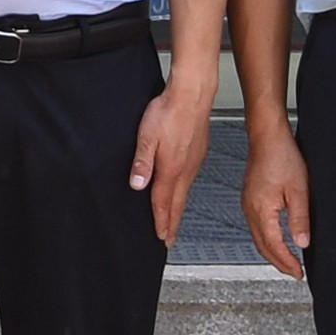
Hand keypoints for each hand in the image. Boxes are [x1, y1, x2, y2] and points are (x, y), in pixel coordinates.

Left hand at [128, 66, 209, 248]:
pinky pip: (190, 181)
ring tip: (174, 221)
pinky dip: (184, 194)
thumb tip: (137, 184)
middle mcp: (186, 169)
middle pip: (177, 204)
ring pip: (185, 194)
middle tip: (168, 240)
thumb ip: (142, 162)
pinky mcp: (198, 153)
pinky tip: (181, 191)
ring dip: (178, 210)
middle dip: (172, 224)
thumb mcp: (147, 137)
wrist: (192, 94)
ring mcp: (194, 162)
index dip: (160, 222)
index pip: (163, 202)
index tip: (160, 237)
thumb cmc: (169, 112)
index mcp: (172, 169)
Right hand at [244, 129, 314, 280]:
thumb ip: (300, 219)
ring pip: (258, 238)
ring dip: (272, 253)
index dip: (287, 262)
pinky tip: (276, 240)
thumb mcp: (299, 190)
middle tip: (294, 273)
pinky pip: (257, 227)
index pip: (274, 246)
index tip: (299, 272)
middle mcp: (250, 210)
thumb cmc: (281, 156)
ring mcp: (248, 204)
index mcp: (261, 210)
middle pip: (262, 247)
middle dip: (278, 263)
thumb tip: (302, 243)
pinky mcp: (250, 199)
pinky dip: (267, 240)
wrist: (268, 138)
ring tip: (287, 261)